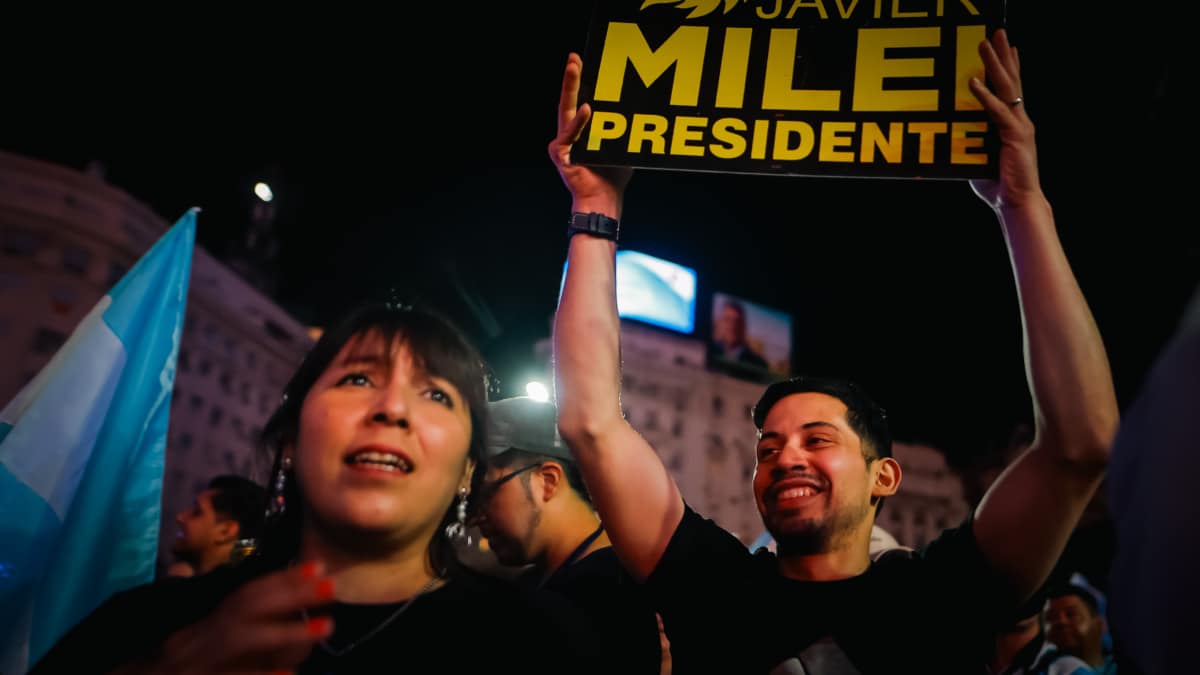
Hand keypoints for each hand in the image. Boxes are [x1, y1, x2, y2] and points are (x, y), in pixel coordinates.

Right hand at [138, 561, 334, 674]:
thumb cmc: (169, 673)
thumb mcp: (196, 647)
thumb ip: (231, 628)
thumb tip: (281, 611)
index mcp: (198, 629)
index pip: (243, 596)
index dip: (281, 580)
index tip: (318, 566)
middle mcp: (194, 641)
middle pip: (245, 609)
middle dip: (289, 596)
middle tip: (332, 587)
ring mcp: (194, 666)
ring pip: (240, 641)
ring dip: (286, 634)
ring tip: (326, 628)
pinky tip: (289, 674)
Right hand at [547, 52, 631, 215]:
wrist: (603, 200)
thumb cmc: (614, 175)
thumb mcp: (623, 144)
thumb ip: (626, 127)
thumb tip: (644, 109)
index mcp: (582, 130)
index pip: (581, 100)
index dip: (581, 81)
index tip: (584, 60)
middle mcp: (569, 134)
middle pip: (569, 99)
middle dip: (572, 76)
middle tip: (574, 57)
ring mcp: (563, 143)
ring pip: (566, 110)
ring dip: (571, 87)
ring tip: (575, 68)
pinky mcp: (560, 154)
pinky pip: (571, 134)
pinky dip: (580, 122)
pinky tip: (587, 108)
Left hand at [968, 29, 1041, 210]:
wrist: (1017, 203)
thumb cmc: (998, 184)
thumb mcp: (978, 157)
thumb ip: (968, 141)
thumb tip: (948, 133)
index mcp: (1012, 124)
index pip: (1010, 89)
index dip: (1008, 67)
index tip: (1005, 46)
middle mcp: (1019, 120)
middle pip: (1011, 80)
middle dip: (1002, 55)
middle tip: (995, 32)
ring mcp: (1019, 126)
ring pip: (1006, 88)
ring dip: (994, 64)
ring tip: (985, 43)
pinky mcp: (1014, 135)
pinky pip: (996, 111)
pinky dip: (984, 95)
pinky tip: (974, 80)